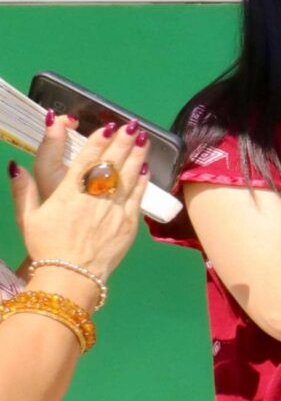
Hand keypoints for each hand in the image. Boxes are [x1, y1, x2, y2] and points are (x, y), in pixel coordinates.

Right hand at [10, 123, 145, 304]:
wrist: (72, 275)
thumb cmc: (46, 246)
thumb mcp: (27, 218)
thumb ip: (23, 190)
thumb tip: (15, 165)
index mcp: (69, 193)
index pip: (86, 160)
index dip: (97, 141)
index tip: (106, 126)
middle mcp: (94, 197)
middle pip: (112, 163)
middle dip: (122, 142)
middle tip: (131, 125)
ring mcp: (115, 210)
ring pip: (129, 176)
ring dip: (137, 155)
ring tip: (143, 138)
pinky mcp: (129, 223)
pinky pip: (138, 197)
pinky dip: (142, 180)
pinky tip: (146, 168)